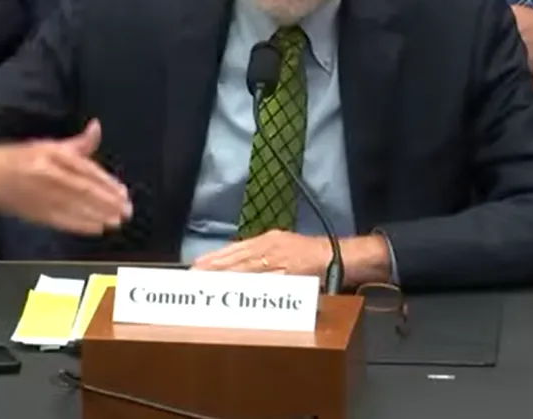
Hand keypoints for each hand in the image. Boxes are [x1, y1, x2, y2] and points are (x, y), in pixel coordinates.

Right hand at [0, 119, 131, 234]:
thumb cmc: (17, 158)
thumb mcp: (47, 145)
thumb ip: (77, 143)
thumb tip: (97, 127)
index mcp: (51, 156)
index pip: (86, 171)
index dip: (107, 183)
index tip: (123, 193)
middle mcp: (47, 175)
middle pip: (83, 191)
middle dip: (107, 203)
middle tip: (125, 211)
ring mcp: (39, 196)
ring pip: (74, 207)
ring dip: (98, 216)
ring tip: (115, 221)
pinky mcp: (33, 213)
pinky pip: (60, 220)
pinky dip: (79, 225)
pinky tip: (95, 228)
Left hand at [192, 230, 332, 277]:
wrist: (340, 256)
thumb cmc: (314, 255)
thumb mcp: (285, 248)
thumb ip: (264, 256)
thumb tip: (238, 267)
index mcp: (268, 240)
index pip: (234, 249)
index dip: (214, 258)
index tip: (195, 266)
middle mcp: (270, 247)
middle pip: (235, 259)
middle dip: (212, 269)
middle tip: (191, 278)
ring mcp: (279, 259)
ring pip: (245, 270)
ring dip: (224, 279)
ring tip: (205, 287)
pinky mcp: (289, 272)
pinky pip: (264, 282)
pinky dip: (248, 288)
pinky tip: (234, 293)